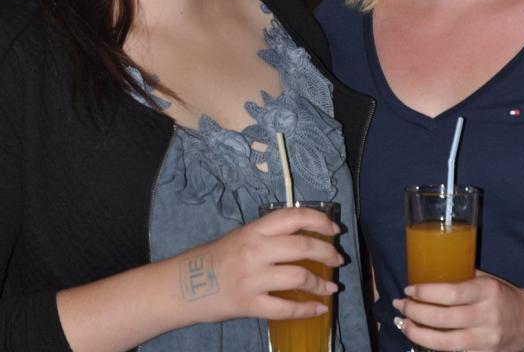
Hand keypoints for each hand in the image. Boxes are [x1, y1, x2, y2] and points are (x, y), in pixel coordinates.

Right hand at [181, 206, 342, 323]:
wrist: (182, 285)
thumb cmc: (213, 258)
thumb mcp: (241, 236)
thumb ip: (268, 235)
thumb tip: (303, 236)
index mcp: (254, 229)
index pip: (293, 216)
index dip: (319, 220)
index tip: (334, 229)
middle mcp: (256, 250)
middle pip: (302, 245)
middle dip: (327, 253)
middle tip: (338, 260)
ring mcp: (253, 278)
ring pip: (298, 276)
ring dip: (320, 283)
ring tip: (331, 287)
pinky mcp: (248, 304)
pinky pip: (285, 308)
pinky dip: (306, 309)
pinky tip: (319, 309)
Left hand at [392, 272, 523, 351]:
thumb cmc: (502, 295)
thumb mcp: (485, 279)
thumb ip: (461, 278)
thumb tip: (426, 273)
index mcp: (486, 291)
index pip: (450, 293)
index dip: (425, 292)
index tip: (408, 289)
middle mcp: (487, 316)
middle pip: (443, 318)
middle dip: (415, 312)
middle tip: (400, 305)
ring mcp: (487, 340)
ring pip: (445, 342)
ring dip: (418, 333)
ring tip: (403, 323)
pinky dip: (433, 346)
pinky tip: (420, 338)